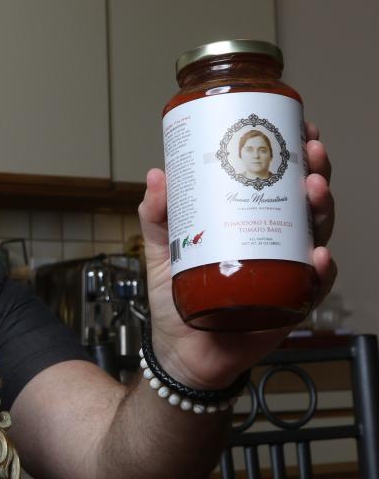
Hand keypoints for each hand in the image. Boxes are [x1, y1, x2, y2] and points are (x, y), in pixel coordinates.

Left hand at [137, 122, 336, 388]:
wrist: (179, 350)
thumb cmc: (175, 297)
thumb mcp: (163, 249)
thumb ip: (157, 215)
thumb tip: (157, 175)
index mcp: (249, 220)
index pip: (279, 181)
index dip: (295, 153)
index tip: (301, 127)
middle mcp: (275, 241)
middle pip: (306, 200)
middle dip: (314, 171)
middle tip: (310, 152)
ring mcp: (285, 271)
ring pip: (317, 233)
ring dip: (321, 208)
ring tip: (312, 189)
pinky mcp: (290, 305)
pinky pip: (315, 286)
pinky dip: (320, 270)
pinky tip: (317, 254)